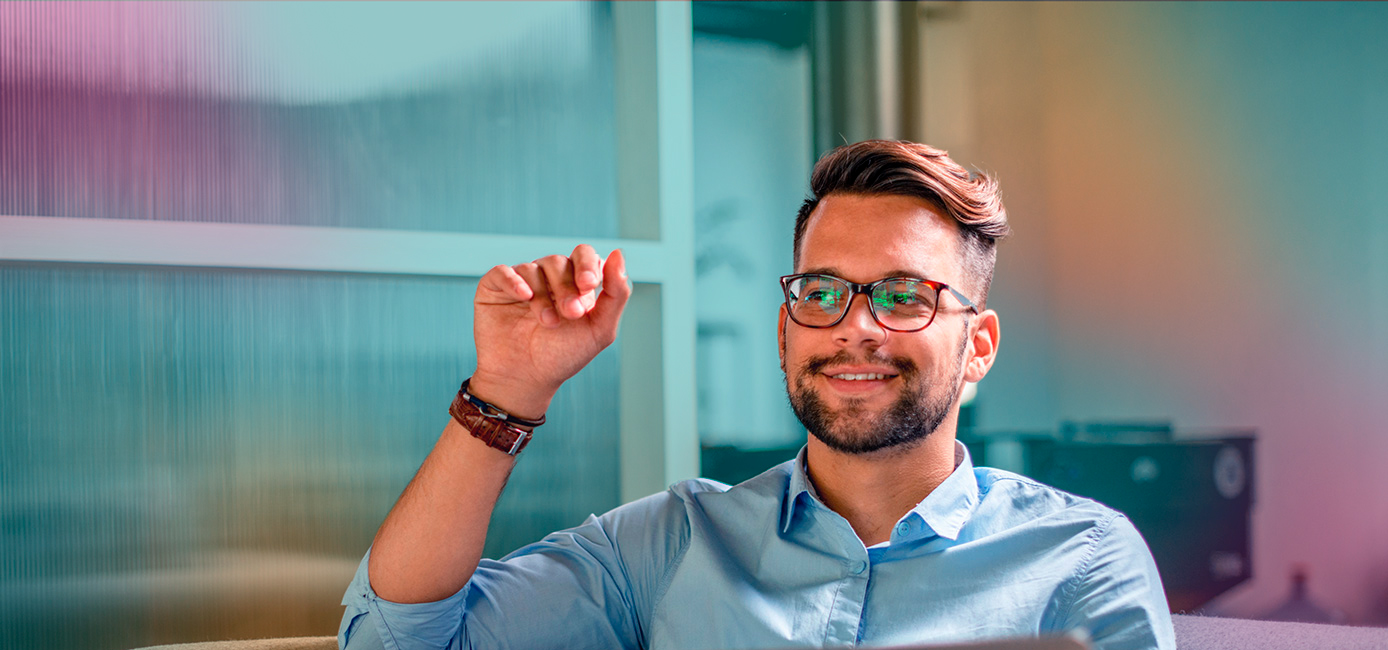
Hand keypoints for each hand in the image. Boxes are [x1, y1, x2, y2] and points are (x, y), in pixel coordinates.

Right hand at [469, 245, 630, 418]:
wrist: (526, 380)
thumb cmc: (564, 356)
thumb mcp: (600, 329)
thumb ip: (616, 293)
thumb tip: (618, 254)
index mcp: (574, 282)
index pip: (583, 255)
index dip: (587, 265)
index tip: (588, 285)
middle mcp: (547, 278)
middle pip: (559, 262)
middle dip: (566, 287)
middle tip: (571, 314)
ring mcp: (520, 281)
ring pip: (533, 268)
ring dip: (543, 296)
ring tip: (548, 323)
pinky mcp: (494, 288)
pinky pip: (503, 271)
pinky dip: (514, 281)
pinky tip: (524, 296)